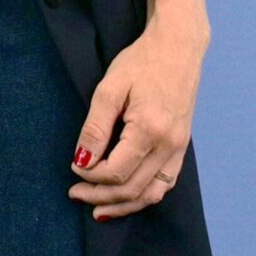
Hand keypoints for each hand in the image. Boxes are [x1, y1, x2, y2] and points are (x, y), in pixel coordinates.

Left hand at [69, 14, 206, 221]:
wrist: (178, 47)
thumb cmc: (141, 62)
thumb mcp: (109, 89)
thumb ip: (94, 128)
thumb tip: (81, 161)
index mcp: (150, 129)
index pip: (116, 172)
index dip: (90, 176)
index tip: (73, 167)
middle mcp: (170, 144)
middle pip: (133, 188)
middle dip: (101, 196)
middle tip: (75, 194)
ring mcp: (180, 147)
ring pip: (152, 192)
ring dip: (124, 204)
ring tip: (98, 209)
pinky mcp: (183, 146)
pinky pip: (165, 182)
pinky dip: (144, 195)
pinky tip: (125, 198)